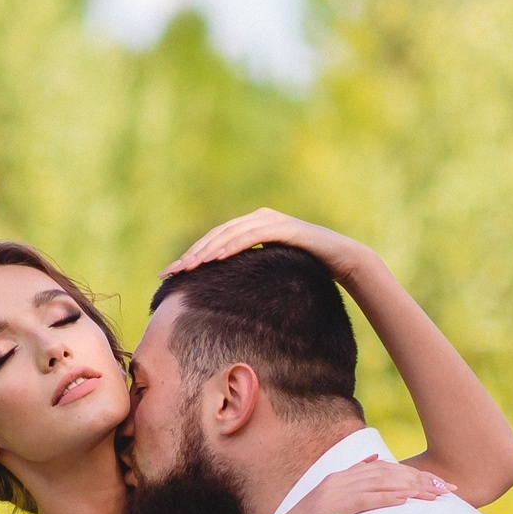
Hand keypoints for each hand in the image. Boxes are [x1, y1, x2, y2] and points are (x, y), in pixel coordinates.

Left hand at [162, 209, 373, 285]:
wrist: (344, 259)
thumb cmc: (310, 269)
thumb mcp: (273, 271)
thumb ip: (253, 272)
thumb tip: (228, 295)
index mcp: (252, 226)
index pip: (214, 241)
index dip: (191, 257)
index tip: (170, 275)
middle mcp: (259, 218)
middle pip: (215, 236)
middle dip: (190, 256)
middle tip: (169, 274)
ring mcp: (271, 220)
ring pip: (229, 234)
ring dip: (205, 252)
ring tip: (187, 269)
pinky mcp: (283, 228)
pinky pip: (251, 236)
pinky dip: (232, 246)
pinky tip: (215, 259)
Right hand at [249, 458, 451, 513]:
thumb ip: (354, 498)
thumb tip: (374, 480)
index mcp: (343, 479)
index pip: (386, 470)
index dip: (415, 475)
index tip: (440, 485)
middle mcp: (339, 480)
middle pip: (388, 473)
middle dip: (420, 479)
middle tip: (447, 490)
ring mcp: (333, 493)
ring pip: (379, 484)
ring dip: (410, 488)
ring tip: (434, 496)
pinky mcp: (329, 509)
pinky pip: (363, 501)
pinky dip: (385, 500)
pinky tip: (405, 503)